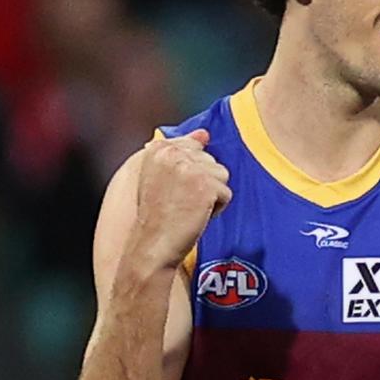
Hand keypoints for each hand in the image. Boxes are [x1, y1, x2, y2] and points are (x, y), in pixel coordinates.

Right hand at [132, 129, 231, 266]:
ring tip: (188, 208)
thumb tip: (204, 133)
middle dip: (202, 183)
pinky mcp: (205, 185)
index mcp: (158, 149)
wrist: (153, 245)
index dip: (190, 172)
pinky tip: (196, 216)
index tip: (174, 190)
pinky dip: (217, 208)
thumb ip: (182, 151)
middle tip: (180, 202)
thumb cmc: (157, 216)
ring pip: (221, 175)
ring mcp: (190, 168)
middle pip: (210, 160)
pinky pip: (226, 193)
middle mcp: (173, 154)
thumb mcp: (162, 177)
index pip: (192, 145)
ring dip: (211, 195)